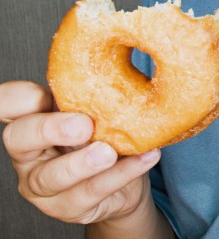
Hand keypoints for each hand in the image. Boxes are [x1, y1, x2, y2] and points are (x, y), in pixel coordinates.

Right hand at [0, 80, 160, 224]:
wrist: (126, 178)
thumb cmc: (104, 135)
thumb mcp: (97, 111)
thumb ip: (94, 96)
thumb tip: (114, 71)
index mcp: (32, 119)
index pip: (10, 104)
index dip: (13, 98)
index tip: (38, 95)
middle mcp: (29, 152)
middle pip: (19, 139)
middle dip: (50, 130)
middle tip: (83, 125)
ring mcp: (43, 184)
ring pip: (52, 176)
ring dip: (82, 163)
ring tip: (109, 152)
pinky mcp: (68, 207)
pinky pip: (93, 191)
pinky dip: (122, 174)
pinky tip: (144, 158)